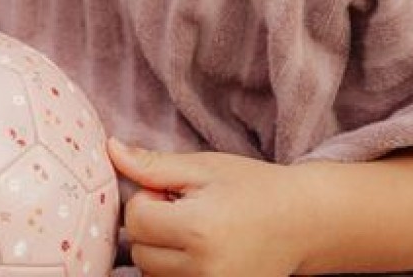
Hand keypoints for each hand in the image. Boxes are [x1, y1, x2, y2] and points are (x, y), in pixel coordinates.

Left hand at [108, 138, 307, 276]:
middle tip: (185, 208)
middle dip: (152, 226)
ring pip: (151, 273)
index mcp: (199, 230)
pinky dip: (174, 269)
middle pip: (140, 251)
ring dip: (160, 251)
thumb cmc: (252, 187)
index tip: (172, 191)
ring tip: (194, 230)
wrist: (301, 222)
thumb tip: (110, 149)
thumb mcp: (204, 167)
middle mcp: (204, 271)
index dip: (147, 199)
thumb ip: (153, 164)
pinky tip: (197, 250)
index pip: (136, 220)